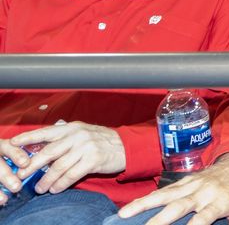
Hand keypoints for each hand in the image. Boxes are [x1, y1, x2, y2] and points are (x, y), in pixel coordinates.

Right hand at [0, 138, 34, 204]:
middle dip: (5, 175)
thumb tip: (48, 163)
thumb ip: (26, 156)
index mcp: (1, 146)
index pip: (8, 147)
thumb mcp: (14, 151)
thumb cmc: (10, 156)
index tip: (26, 163)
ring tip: (4, 199)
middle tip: (17, 186)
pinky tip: (1, 201)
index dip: (16, 154)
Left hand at [9, 122, 125, 193]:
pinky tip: (56, 189)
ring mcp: (86, 147)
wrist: (127, 146)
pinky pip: (72, 175)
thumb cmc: (101, 141)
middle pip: (49, 152)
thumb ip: (64, 139)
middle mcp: (78, 136)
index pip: (46, 132)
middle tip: (21, 175)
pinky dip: (61, 183)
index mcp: (72, 128)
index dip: (28, 137)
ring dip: (47, 180)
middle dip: (32, 165)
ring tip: (40, 188)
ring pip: (59, 166)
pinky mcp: (94, 160)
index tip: (13, 143)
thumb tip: (41, 150)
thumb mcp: (82, 134)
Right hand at [117, 152, 228, 224]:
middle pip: (179, 206)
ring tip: (125, 213)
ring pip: (166, 195)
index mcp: (221, 201)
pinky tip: (132, 206)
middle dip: (161, 219)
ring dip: (145, 204)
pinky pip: (164, 189)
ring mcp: (193, 185)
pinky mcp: (185, 180)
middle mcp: (204, 192)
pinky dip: (148, 197)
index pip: (204, 218)